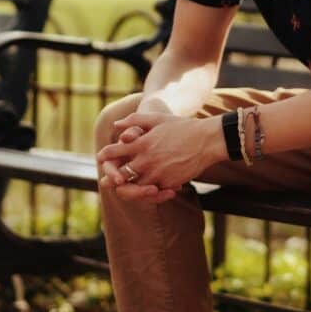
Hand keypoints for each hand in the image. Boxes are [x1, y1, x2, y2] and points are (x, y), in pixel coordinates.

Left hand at [97, 111, 224, 203]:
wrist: (208, 141)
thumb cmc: (183, 127)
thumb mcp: (158, 118)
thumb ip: (135, 120)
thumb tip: (116, 125)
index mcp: (141, 143)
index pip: (113, 153)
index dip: (104, 155)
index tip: (102, 157)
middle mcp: (147, 160)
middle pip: (119, 176)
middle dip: (112, 178)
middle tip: (109, 180)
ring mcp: (158, 174)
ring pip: (135, 188)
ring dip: (131, 188)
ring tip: (130, 186)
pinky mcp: (169, 183)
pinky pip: (154, 193)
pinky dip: (151, 192)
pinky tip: (153, 189)